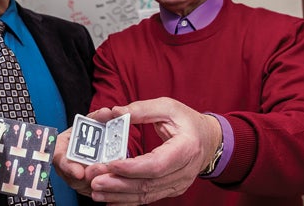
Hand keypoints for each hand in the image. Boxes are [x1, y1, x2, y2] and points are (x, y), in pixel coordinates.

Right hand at [52, 108, 114, 196]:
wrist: (85, 143)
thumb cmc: (83, 133)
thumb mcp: (88, 121)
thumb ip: (97, 116)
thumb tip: (107, 112)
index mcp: (60, 151)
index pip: (60, 161)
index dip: (69, 168)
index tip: (79, 171)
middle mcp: (66, 168)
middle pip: (76, 178)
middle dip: (90, 174)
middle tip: (102, 167)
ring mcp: (76, 180)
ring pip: (87, 185)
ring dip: (99, 179)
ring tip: (111, 171)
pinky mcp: (87, 187)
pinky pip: (95, 189)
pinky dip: (105, 185)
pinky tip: (114, 178)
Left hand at [89, 97, 221, 204]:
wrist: (209, 140)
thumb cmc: (188, 121)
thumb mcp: (168, 107)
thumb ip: (141, 109)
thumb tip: (115, 112)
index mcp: (186, 148)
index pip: (156, 164)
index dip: (132, 168)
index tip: (110, 165)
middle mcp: (183, 171)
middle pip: (148, 183)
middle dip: (118, 184)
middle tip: (94, 180)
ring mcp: (178, 184)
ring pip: (146, 194)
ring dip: (119, 194)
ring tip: (96, 191)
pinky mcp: (170, 189)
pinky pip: (148, 197)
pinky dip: (127, 200)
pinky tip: (110, 199)